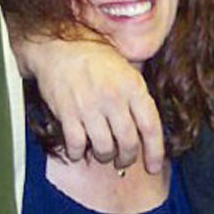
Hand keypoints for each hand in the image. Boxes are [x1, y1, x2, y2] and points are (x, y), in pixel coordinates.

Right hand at [15, 32, 165, 173]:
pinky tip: (79, 148)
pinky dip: (78, 153)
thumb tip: (147, 132)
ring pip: (103, 149)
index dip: (154, 152)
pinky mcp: (67, 113)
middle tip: (123, 159)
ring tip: (102, 153)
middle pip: (128, 143)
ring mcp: (89, 106)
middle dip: (127, 158)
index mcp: (133, 87)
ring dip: (104, 157)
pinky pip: (76, 145)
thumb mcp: (127, 70)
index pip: (151, 127)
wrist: (58, 46)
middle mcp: (113, 98)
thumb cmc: (95, 59)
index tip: (152, 167)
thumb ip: (137, 98)